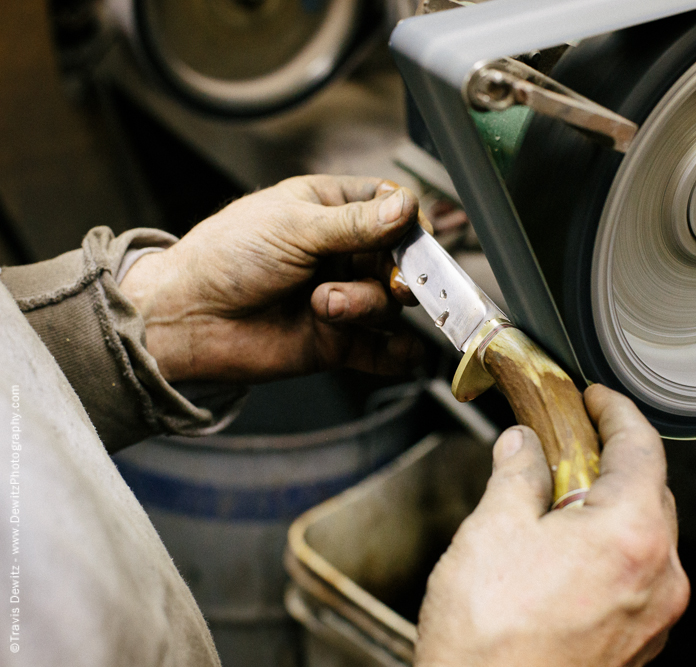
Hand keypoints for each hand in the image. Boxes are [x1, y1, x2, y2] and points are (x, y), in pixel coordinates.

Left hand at [120, 175, 425, 383]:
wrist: (188, 319)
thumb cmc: (224, 259)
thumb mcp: (294, 228)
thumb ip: (356, 223)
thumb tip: (407, 207)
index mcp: (328, 209)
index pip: (389, 206)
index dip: (407, 220)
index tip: (414, 233)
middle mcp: (340, 253)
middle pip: (400, 258)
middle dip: (398, 271)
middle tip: (393, 280)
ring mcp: (342, 298)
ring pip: (389, 303)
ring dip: (367, 305)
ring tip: (327, 305)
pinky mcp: (338, 342)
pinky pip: (385, 351)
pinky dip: (399, 353)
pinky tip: (400, 351)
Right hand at [416, 385, 688, 666]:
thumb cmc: (489, 640)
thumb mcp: (493, 530)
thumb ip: (516, 475)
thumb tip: (522, 448)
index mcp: (633, 534)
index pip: (642, 447)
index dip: (616, 411)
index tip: (595, 399)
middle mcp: (659, 576)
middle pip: (650, 490)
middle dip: (610, 459)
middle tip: (567, 442)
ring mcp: (652, 616)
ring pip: (644, 535)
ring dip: (609, 506)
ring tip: (557, 500)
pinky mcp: (636, 644)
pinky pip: (636, 576)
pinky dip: (609, 549)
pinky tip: (566, 551)